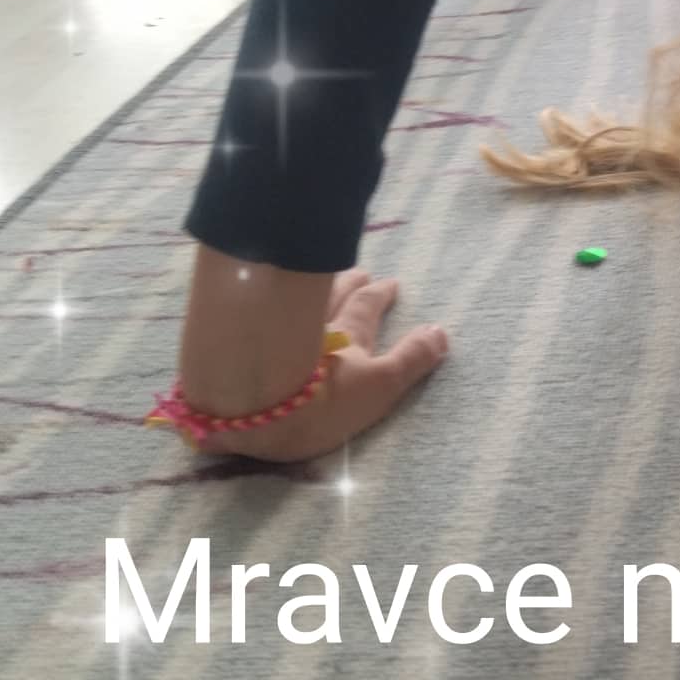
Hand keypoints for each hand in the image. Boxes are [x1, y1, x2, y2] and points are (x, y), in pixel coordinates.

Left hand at [174, 250, 448, 463]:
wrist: (245, 407)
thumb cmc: (318, 401)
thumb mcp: (378, 387)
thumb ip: (410, 361)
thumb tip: (441, 331)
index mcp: (348, 336)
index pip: (367, 307)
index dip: (380, 295)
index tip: (390, 283)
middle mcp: (312, 325)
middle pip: (331, 296)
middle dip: (348, 284)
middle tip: (359, 273)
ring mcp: (273, 331)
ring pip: (295, 300)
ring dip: (310, 287)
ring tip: (316, 278)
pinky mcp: (238, 341)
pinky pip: (259, 313)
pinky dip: (267, 304)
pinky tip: (259, 303)